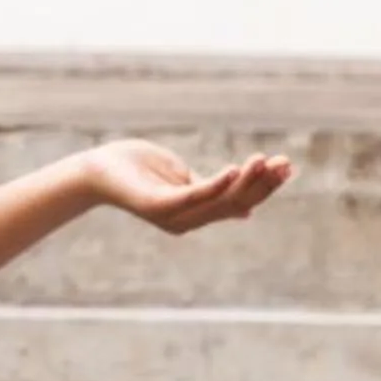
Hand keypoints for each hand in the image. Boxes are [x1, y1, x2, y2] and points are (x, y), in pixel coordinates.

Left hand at [80, 140, 294, 235]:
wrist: (94, 171)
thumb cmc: (135, 170)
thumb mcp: (182, 180)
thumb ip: (212, 192)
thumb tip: (246, 211)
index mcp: (196, 213)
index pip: (241, 203)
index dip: (266, 186)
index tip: (287, 166)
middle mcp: (188, 220)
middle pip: (237, 204)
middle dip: (264, 183)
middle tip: (286, 162)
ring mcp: (173, 215)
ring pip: (221, 200)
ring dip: (247, 179)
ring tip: (265, 160)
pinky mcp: (158, 205)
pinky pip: (195, 195)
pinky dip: (218, 183)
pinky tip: (235, 169)